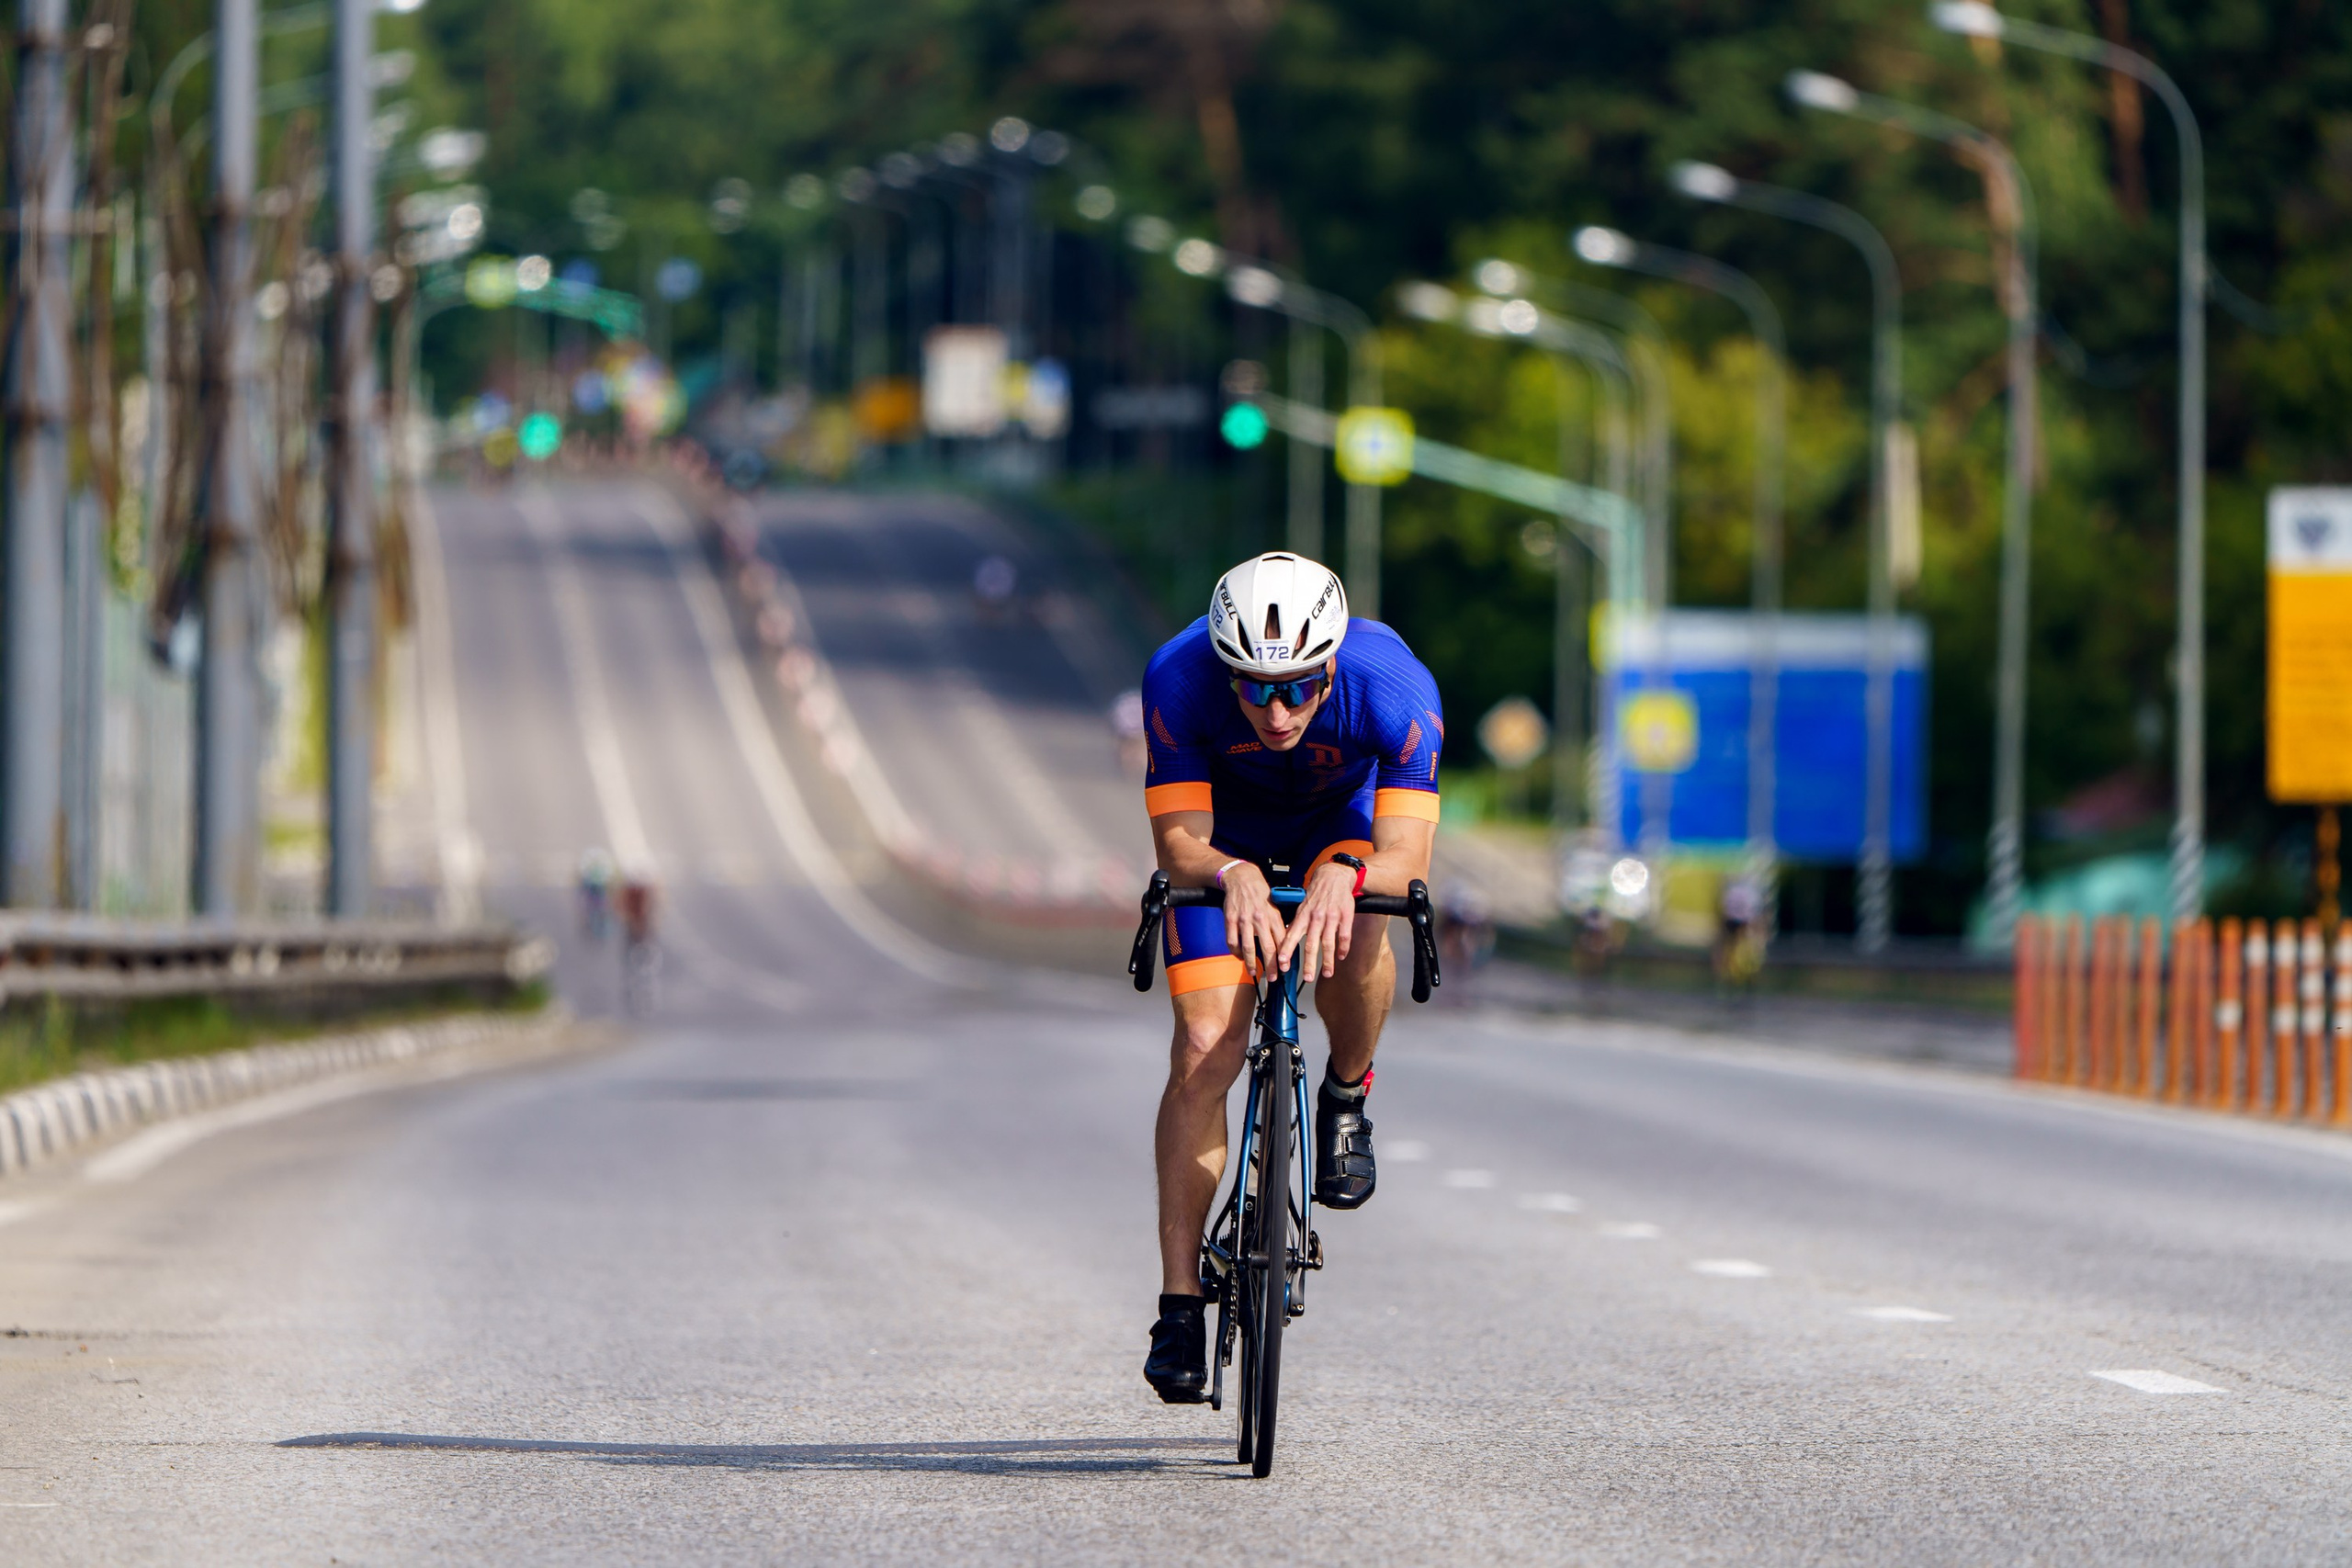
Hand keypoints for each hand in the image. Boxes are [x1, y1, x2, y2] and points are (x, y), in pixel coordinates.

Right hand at [1219, 862, 1284, 980]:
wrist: (1241, 877)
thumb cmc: (1260, 893)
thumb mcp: (1274, 906)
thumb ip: (1278, 924)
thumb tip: (1285, 944)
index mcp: (1273, 916)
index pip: (1281, 941)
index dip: (1284, 957)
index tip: (1285, 969)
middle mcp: (1260, 918)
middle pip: (1267, 948)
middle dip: (1271, 966)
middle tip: (1272, 978)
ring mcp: (1244, 920)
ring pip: (1248, 947)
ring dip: (1251, 963)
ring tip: (1253, 972)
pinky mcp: (1230, 919)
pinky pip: (1232, 940)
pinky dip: (1235, 952)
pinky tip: (1239, 956)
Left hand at [1278, 861, 1357, 979]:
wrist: (1334, 875)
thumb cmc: (1316, 893)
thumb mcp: (1302, 906)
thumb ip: (1296, 924)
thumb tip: (1285, 941)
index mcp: (1303, 915)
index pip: (1292, 936)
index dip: (1287, 950)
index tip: (1282, 964)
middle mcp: (1316, 917)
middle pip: (1311, 944)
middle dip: (1309, 963)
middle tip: (1307, 978)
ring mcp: (1331, 917)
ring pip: (1328, 943)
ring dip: (1327, 961)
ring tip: (1326, 974)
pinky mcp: (1346, 916)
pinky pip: (1344, 936)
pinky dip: (1343, 948)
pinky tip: (1341, 957)